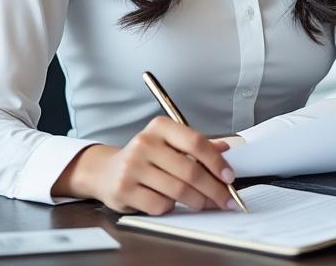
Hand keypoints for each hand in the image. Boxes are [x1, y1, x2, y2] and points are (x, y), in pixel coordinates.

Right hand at [55, 117, 236, 214]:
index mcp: (160, 127)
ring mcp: (132, 167)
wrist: (105, 171)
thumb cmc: (145, 157)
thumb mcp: (170, 143)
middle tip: (226, 199)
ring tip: (208, 204)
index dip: (217, 162)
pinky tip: (174, 204)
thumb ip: (197, 145)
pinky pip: (160, 205)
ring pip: (177, 190)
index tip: (230, 177)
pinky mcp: (124, 190)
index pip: (196, 143)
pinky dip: (172, 207)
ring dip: (198, 201)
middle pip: (190, 170)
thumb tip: (226, 148)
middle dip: (213, 189)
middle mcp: (144, 143)